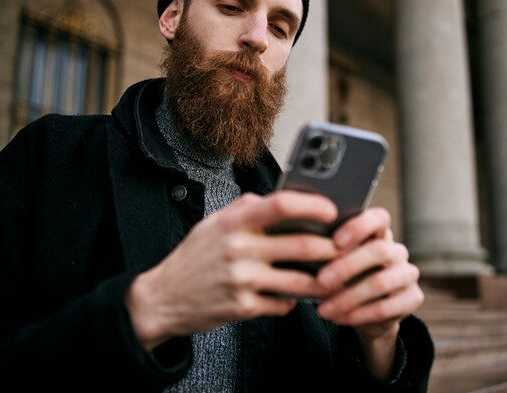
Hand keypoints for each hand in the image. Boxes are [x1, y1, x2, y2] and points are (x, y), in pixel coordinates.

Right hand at [125, 191, 339, 349]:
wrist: (163, 297)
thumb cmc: (193, 257)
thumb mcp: (213, 223)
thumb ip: (244, 208)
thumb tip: (279, 198)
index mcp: (233, 222)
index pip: (281, 205)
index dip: (313, 205)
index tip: (332, 210)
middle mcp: (239, 248)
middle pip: (302, 245)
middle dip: (332, 249)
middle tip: (343, 249)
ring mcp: (242, 280)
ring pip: (300, 281)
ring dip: (322, 281)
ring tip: (331, 278)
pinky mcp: (242, 307)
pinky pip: (282, 305)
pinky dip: (292, 301)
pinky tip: (292, 297)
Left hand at [315, 207, 423, 378]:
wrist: (361, 312)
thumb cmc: (340, 278)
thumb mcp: (331, 262)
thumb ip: (325, 251)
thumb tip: (299, 246)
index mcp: (379, 233)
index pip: (379, 218)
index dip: (359, 227)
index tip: (335, 241)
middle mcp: (397, 250)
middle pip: (378, 251)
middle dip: (346, 266)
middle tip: (321, 281)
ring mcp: (408, 274)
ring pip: (380, 282)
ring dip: (348, 297)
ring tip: (323, 309)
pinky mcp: (413, 299)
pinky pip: (386, 307)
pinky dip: (358, 315)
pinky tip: (338, 319)